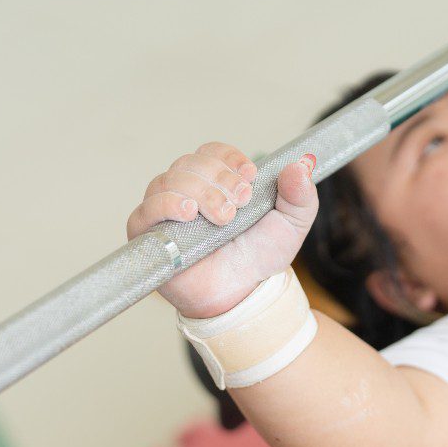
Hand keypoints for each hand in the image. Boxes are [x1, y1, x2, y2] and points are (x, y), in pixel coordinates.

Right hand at [126, 142, 318, 318]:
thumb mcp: (291, 224)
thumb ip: (300, 195)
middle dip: (219, 178)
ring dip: (201, 192)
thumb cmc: (259, 256)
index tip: (250, 175)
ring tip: (223, 216)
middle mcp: (186, 189)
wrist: (242, 294)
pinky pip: (146, 209)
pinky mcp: (148, 234)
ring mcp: (165, 210)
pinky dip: (166, 204)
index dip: (229, 159)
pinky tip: (188, 212)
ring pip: (170, 180)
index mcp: (215, 180)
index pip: (212, 152)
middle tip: (241, 202)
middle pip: (191, 163)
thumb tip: (300, 165)